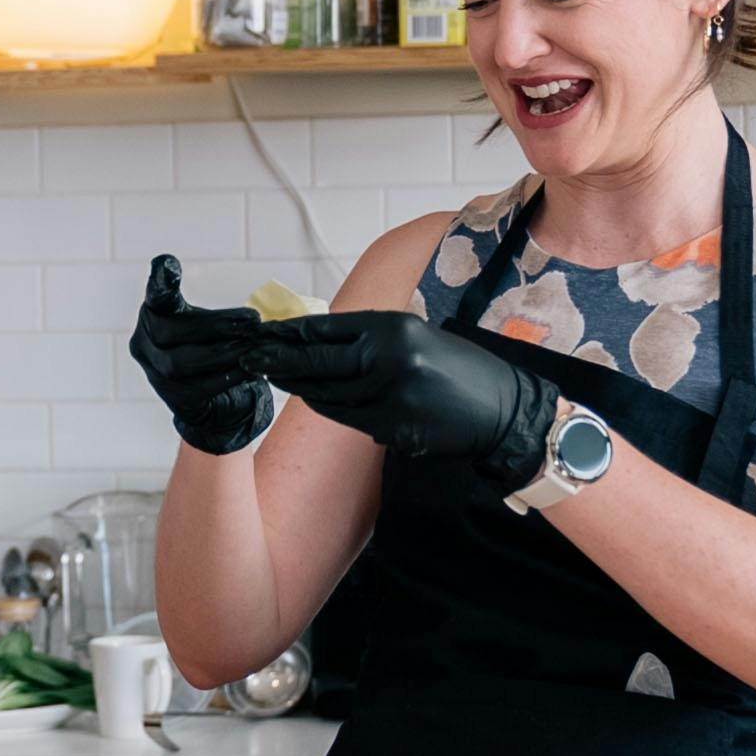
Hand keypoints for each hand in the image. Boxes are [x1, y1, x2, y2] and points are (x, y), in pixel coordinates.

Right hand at [129, 255, 276, 455]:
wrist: (213, 399)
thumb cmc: (212, 348)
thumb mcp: (209, 324)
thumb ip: (215, 316)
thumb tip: (255, 316)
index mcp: (153, 315)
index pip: (155, 297)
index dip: (160, 282)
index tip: (169, 263)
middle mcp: (144, 343)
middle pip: (170, 331)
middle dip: (214, 325)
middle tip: (252, 321)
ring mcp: (155, 373)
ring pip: (180, 362)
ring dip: (222, 352)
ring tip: (252, 345)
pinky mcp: (174, 398)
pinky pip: (198, 387)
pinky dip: (226, 377)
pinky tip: (249, 369)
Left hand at [258, 310, 558, 491]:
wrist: (504, 410)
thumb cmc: (459, 369)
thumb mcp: (416, 337)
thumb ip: (371, 339)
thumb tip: (317, 342)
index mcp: (393, 328)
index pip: (325, 329)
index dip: (289, 334)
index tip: (263, 335)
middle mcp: (387, 358)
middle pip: (315, 363)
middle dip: (280, 362)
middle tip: (252, 359)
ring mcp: (388, 396)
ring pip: (325, 395)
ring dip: (301, 387)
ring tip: (279, 377)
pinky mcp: (391, 428)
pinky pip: (347, 418)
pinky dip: (330, 408)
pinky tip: (319, 399)